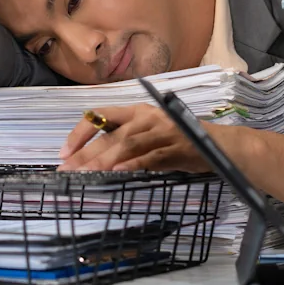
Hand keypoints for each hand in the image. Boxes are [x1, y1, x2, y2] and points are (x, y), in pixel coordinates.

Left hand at [56, 104, 212, 172]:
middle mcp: (147, 117)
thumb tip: (94, 157)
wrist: (219, 146)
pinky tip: (117, 172)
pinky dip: (132, 164)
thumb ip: (127, 140)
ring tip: (84, 174)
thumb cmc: (181, 141)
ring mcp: (162, 131)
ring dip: (103, 160)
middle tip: (66, 169)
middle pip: (111, 134)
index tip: (64, 151)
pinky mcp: (175, 148)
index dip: (81, 132)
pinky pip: (149, 156)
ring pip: (126, 144)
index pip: (101, 114)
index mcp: (138, 110)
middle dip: (85, 153)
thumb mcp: (151, 134)